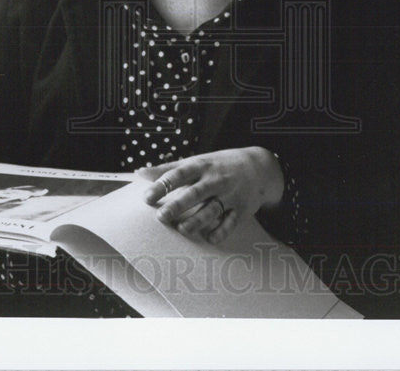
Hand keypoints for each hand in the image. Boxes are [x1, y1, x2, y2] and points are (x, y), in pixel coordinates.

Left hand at [139, 147, 283, 244]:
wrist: (259, 166)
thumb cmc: (219, 165)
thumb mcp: (196, 161)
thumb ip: (168, 169)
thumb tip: (140, 173)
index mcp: (201, 166)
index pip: (179, 175)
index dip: (162, 185)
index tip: (147, 197)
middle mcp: (215, 180)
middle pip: (195, 193)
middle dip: (178, 205)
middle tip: (161, 217)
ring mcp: (230, 195)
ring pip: (212, 210)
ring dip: (197, 221)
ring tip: (182, 228)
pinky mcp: (242, 209)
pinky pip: (231, 223)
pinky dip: (220, 231)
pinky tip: (208, 238)